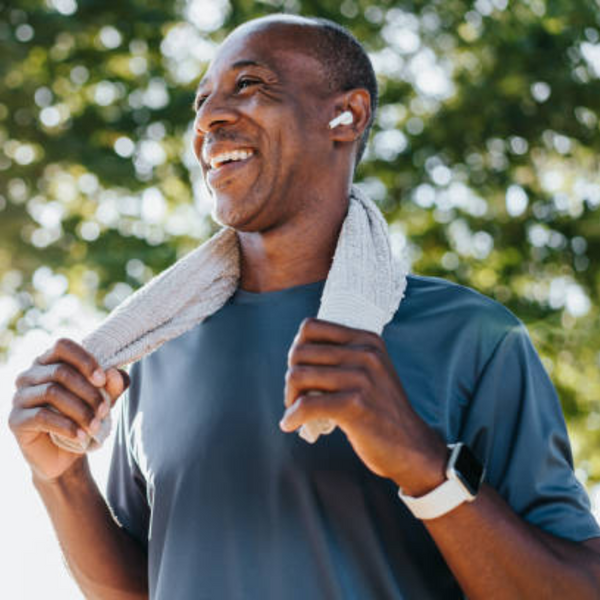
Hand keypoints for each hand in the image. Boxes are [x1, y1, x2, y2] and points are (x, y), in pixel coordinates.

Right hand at [8, 338, 128, 483]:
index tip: (102, 380)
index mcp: (49, 361)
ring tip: (96, 425)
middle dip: (88, 392)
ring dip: (80, 410)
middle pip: (61, 372)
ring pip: (52, 392)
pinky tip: (81, 436)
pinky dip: (66, 426)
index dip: (85, 360)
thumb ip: (113, 384)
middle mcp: (30, 375)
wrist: (65, 454)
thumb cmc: (84, 417)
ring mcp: (20, 396)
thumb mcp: (104, 398)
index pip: (63, 346)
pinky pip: (42, 416)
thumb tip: (113, 373)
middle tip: (104, 410)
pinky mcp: (16, 419)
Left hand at [280, 318, 447, 495]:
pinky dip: (292, 416)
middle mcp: (365, 354)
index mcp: (367, 339)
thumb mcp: (370, 371)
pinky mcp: (354, 405)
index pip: (311, 327)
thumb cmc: (380, 410)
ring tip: (295, 411)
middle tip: (297, 397)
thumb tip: (296, 352)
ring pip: (298, 375)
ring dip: (290, 397)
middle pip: (300, 352)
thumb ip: (343, 356)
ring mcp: (361, 378)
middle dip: (291, 377)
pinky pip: (305, 405)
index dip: (298, 349)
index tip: (301, 370)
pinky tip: (290, 424)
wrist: (410, 446)